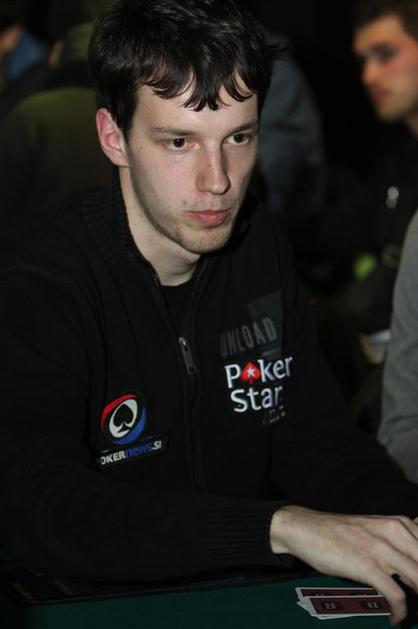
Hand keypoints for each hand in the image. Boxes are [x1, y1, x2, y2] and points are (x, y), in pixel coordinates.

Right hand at [270, 505, 417, 625]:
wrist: (306, 528)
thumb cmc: (339, 532)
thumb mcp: (375, 527)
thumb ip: (399, 537)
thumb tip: (416, 548)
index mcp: (399, 523)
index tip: (417, 585)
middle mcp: (395, 532)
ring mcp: (381, 548)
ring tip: (410, 612)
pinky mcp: (368, 565)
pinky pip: (397, 595)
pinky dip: (400, 612)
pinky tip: (394, 618)